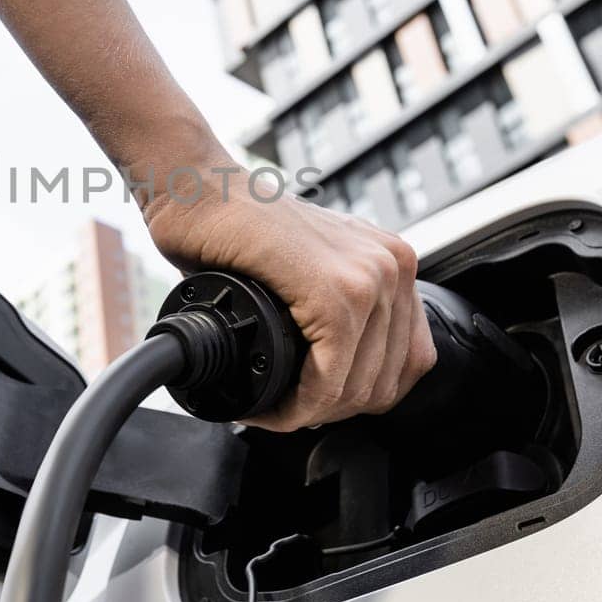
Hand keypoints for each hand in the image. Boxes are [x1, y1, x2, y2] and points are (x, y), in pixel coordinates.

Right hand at [142, 160, 435, 431]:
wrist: (196, 189)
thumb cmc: (234, 229)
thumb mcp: (305, 269)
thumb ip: (332, 309)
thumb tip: (334, 377)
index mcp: (392, 262)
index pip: (405, 364)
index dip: (354, 399)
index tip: (310, 404)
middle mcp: (393, 265)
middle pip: (384, 382)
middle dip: (329, 411)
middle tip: (282, 411)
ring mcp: (370, 276)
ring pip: (357, 388)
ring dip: (308, 412)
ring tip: (268, 408)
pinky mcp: (336, 292)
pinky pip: (329, 378)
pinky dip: (296, 405)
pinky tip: (265, 403)